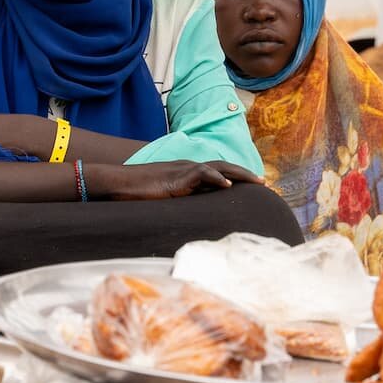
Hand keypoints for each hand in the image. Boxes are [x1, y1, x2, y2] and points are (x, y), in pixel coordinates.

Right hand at [86, 160, 264, 200]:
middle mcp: (188, 167)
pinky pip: (201, 174)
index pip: (217, 171)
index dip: (235, 176)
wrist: (118, 185)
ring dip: (239, 174)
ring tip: (257, 182)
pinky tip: (228, 186)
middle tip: (264, 182)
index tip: (252, 184)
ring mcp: (183, 170)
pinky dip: (216, 178)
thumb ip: (180, 201)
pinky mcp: (176, 177)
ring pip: (218, 167)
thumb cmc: (137, 194)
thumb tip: (194, 215)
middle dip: (245, 174)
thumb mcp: (165, 198)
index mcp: (187, 172)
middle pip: (224, 167)